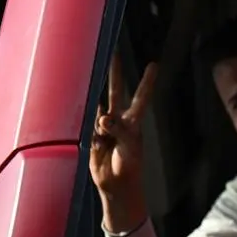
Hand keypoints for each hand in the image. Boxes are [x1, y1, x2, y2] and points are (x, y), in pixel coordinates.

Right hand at [89, 54, 156, 230]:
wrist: (116, 185)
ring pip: (97, 103)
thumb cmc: (129, 167)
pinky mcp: (90, 135)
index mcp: (133, 122)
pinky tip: (81, 109)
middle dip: (114, 71)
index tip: (154, 64)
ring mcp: (103, 126)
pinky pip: (86, 121)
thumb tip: (103, 116)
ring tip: (88, 68)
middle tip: (112, 51)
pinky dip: (83, 116)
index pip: (141, 96)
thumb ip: (119, 131)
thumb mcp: (129, 148)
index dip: (147, 81)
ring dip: (93, 88)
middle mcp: (119, 120)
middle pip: (115, 90)